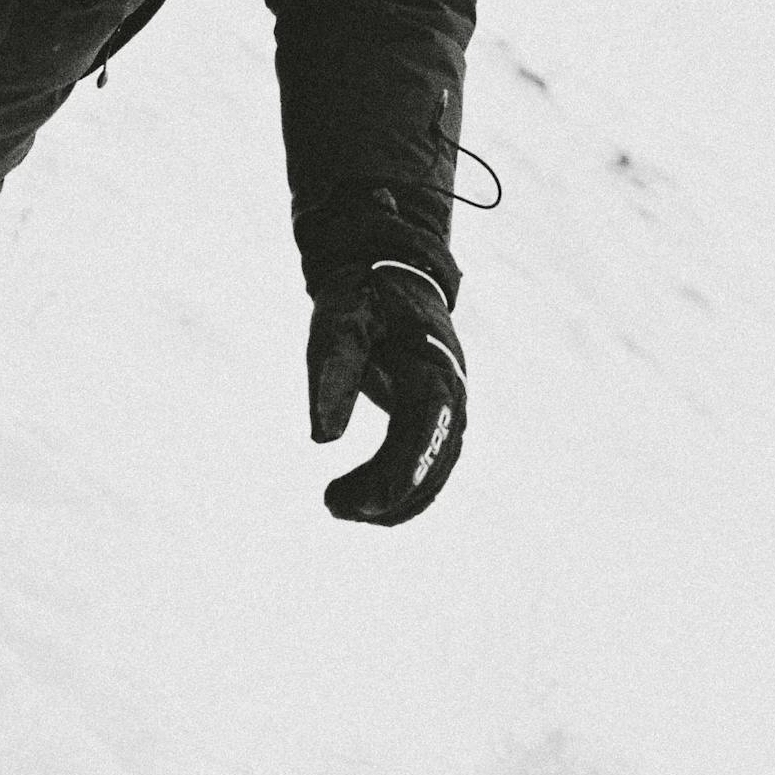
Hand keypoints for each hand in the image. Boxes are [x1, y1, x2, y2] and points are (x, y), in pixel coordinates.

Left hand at [307, 258, 466, 524]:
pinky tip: (369, 504)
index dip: (388, 477)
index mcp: (432, 364)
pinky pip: (432, 463)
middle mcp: (453, 390)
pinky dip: (405, 490)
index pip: (420, 434)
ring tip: (341, 505)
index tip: (339, 499)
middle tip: (330, 504)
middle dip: (387, 496)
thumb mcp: (338, 319)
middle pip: (433, 463)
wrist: (392, 268)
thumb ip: (332, 371)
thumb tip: (322, 438)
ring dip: (396, 500)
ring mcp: (452, 403)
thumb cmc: (361, 293)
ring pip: (437, 471)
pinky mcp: (440, 412)